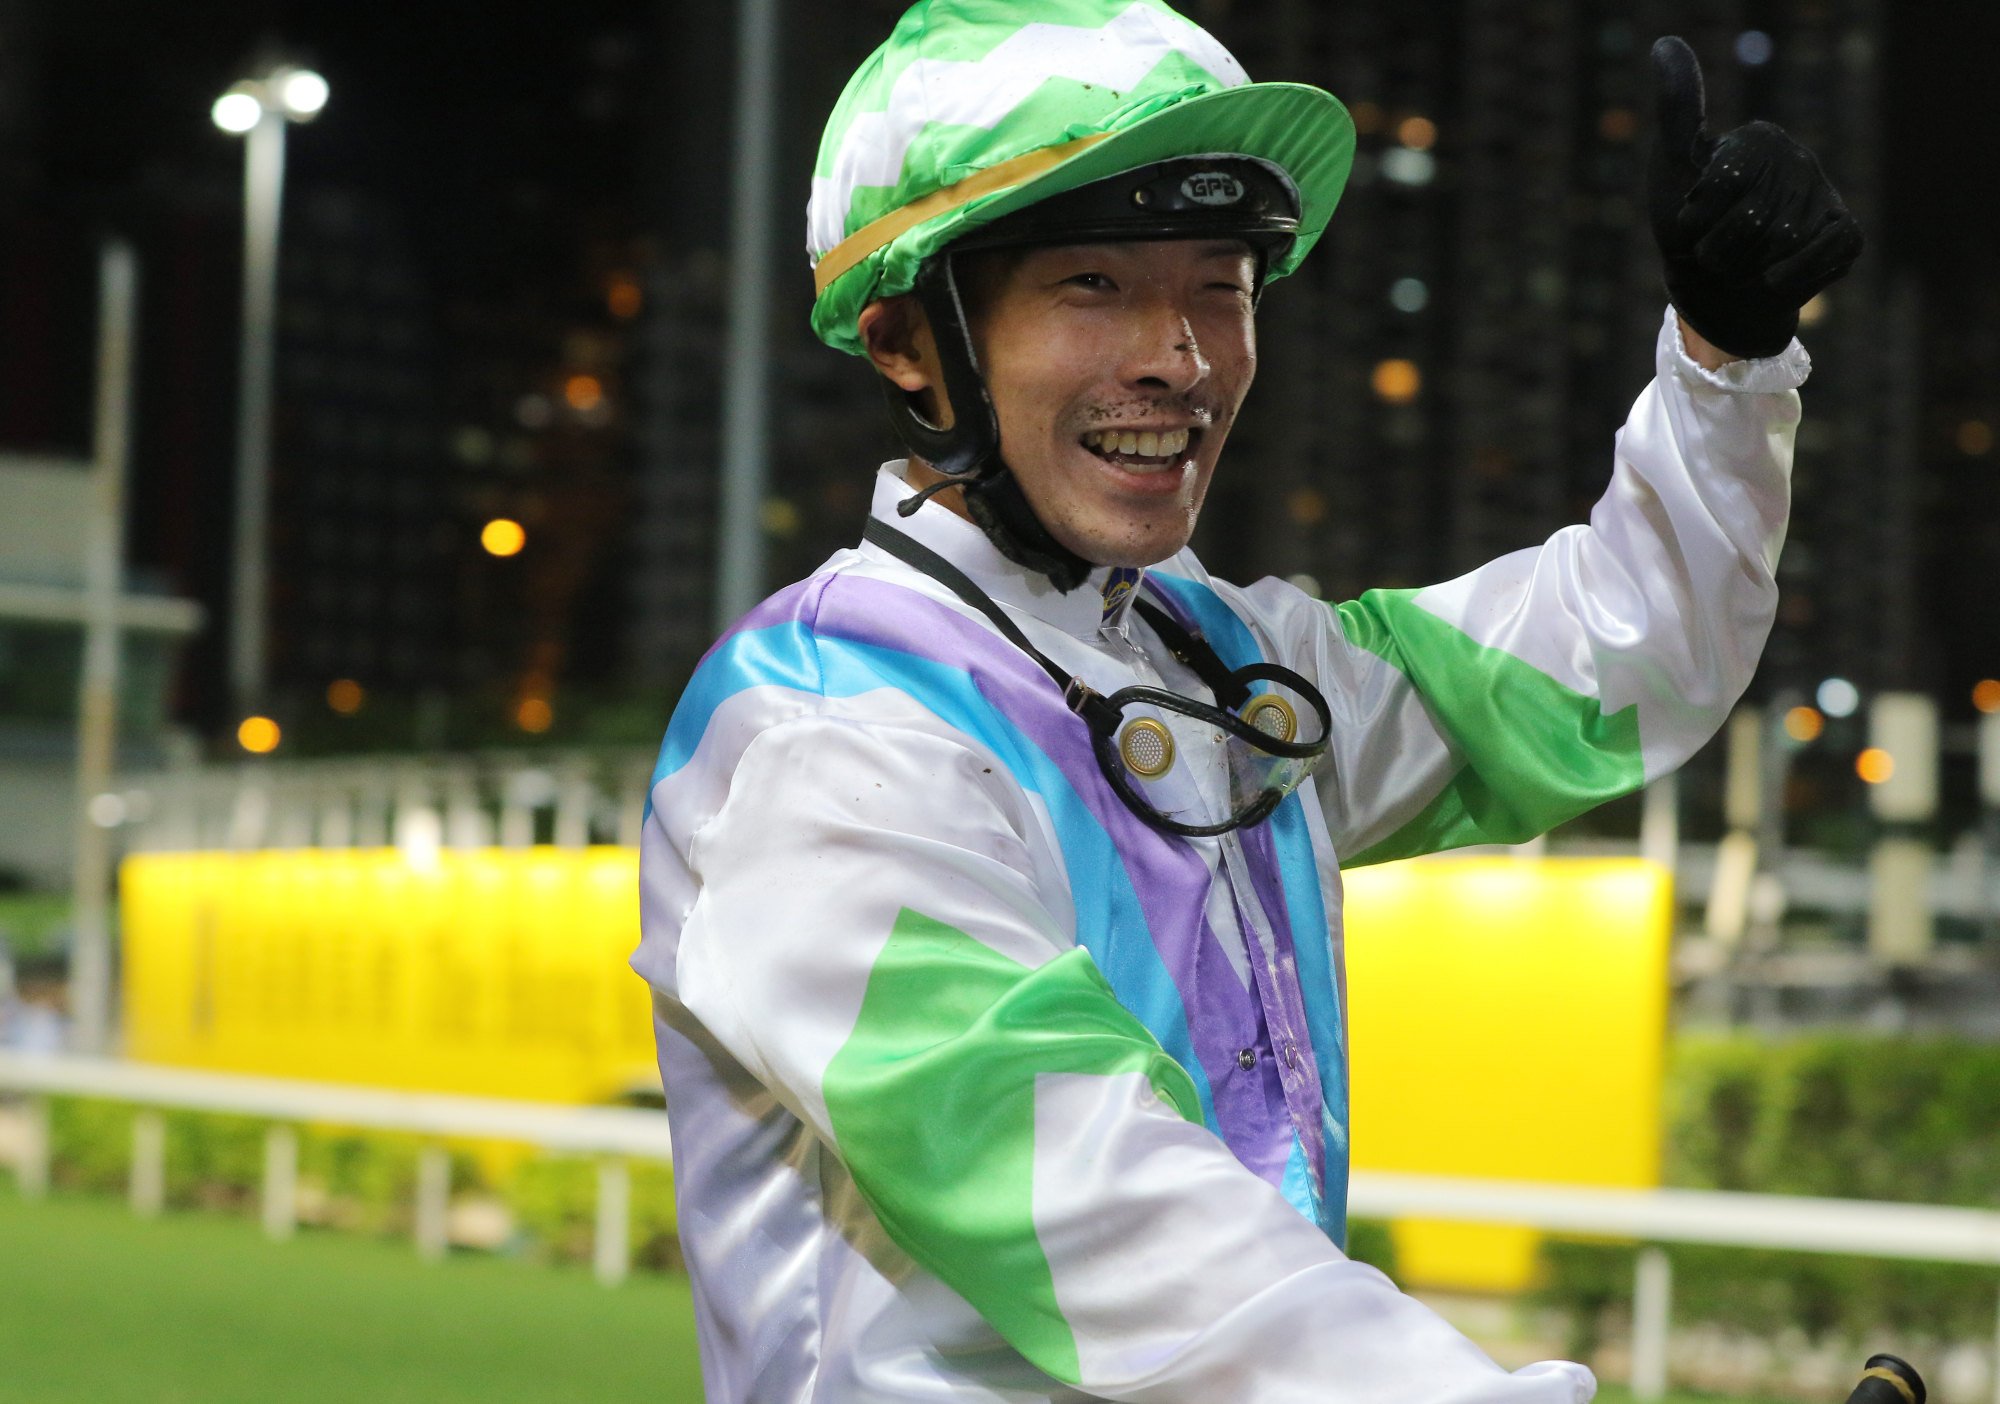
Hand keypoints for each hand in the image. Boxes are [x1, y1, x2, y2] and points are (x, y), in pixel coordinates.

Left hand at [1648, 35, 1864, 358]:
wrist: (1715, 290)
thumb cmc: (1690, 228)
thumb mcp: (1672, 169)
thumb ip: (1676, 109)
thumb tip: (1666, 42)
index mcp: (1760, 140)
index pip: (1724, 184)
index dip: (1694, 221)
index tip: (1688, 224)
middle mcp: (1799, 160)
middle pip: (1749, 221)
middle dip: (1717, 253)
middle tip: (1713, 254)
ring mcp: (1825, 196)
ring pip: (1783, 244)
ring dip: (1745, 271)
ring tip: (1738, 266)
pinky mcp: (1845, 235)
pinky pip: (1824, 255)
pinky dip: (1790, 277)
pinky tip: (1772, 278)